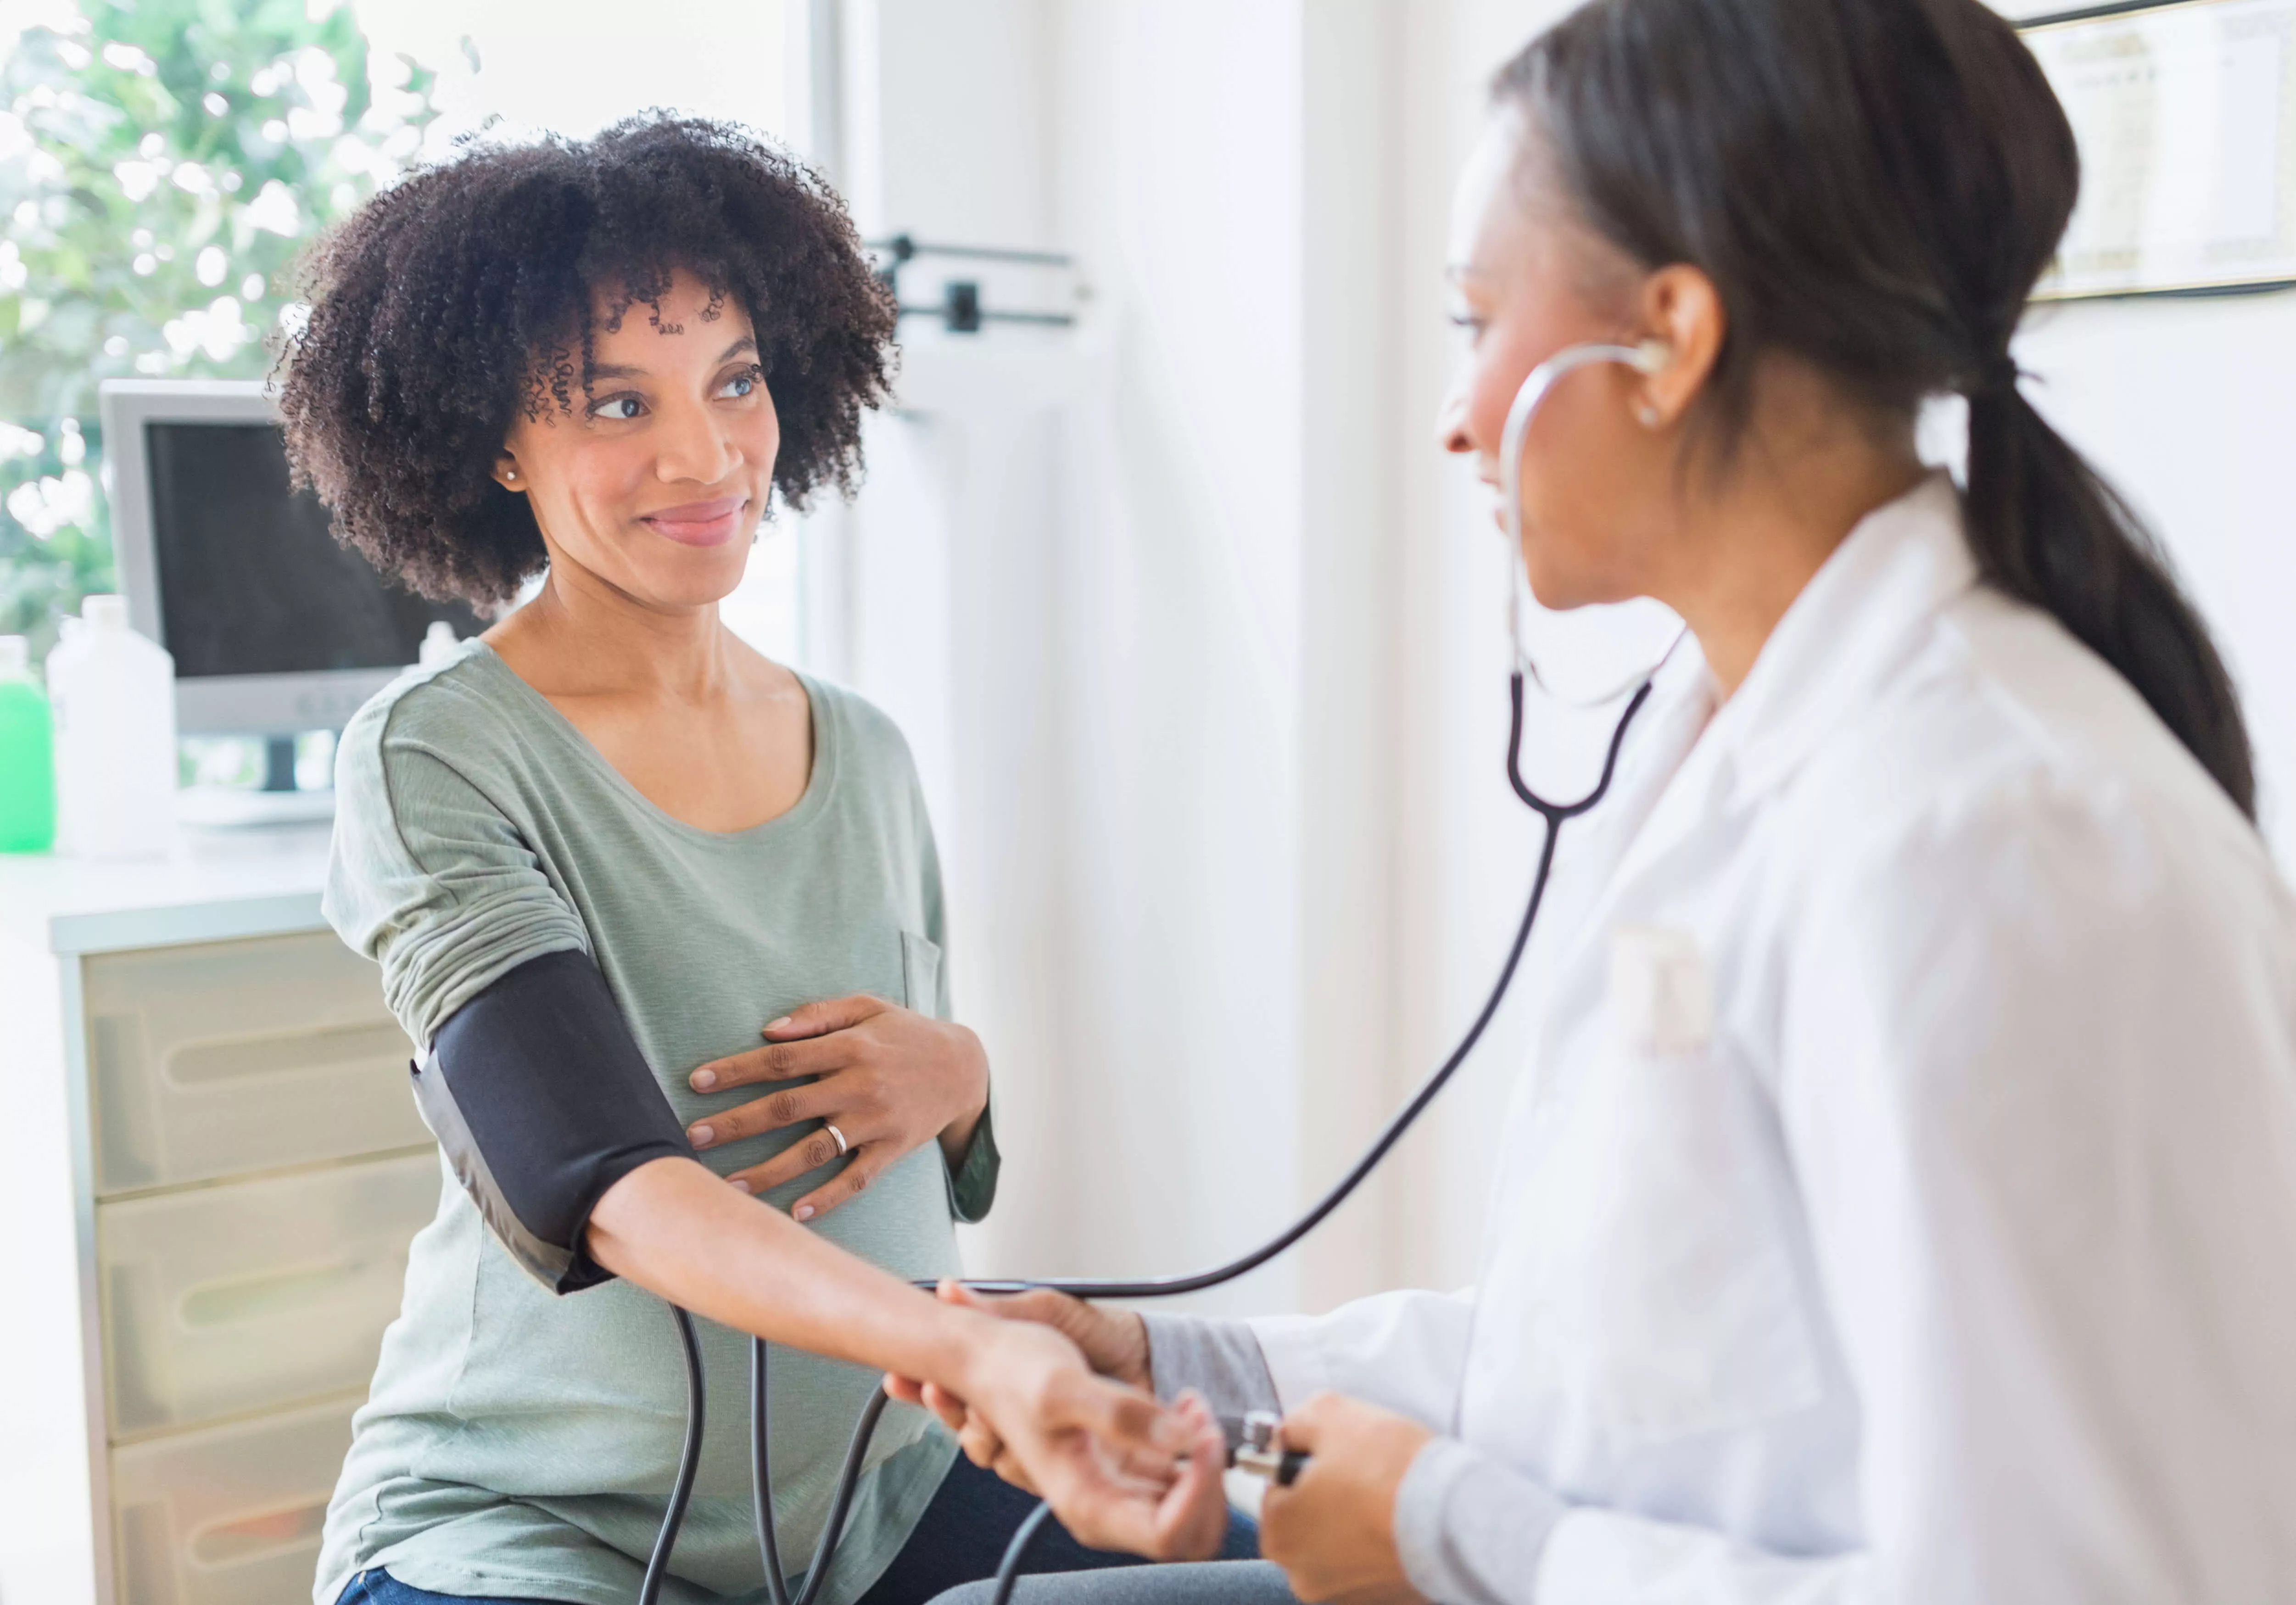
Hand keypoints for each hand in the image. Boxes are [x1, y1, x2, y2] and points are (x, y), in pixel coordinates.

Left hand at [685, 994, 988, 1220]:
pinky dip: (828, 1197)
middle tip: (694, 1137)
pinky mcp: (894, 1148)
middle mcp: (860, 1084)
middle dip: (737, 1123)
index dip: (737, 1070)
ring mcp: (877, 1121)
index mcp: (849, 1046)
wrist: (965, 1067)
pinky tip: (795, 1212)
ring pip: (815, 1150)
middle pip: (788, 1106)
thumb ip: (818, 1014)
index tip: (697, 1082)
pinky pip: (857, 1178)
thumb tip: (768, 1030)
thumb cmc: (906, 1033)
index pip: (782, 1059)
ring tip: (729, 1187)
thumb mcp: (868, 1006)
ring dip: (770, 1170)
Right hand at [886, 1282, 1149, 1457]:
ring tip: (975, 1409)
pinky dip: (1023, 1458)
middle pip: (965, 1427)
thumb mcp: (1051, 1311)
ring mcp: (1041, 1441)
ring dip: (980, 1433)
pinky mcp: (1068, 1465)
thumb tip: (948, 1289)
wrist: (1152, 1357)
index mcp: (1006, 1376)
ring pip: (993, 1455)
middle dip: (947, 1410)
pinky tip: (1022, 1438)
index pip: (954, 1393)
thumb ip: (999, 1308)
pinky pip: (1030, 1474)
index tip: (904, 1377)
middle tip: (934, 1389)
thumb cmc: (1102, 1333)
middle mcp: (1017, 1413)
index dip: (930, 1388)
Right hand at [948, 1318, 1232, 1561]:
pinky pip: (1181, 1474)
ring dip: (1205, 1460)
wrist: (992, 1356)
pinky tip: (1185, 1405)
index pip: (1166, 1534)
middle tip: (1203, 1425)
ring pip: (1191, 1504)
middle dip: (1211, 1481)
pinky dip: (1193, 1444)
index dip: (1198, 1492)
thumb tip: (1179, 1441)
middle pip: (1189, 1531)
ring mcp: (1121, 1484)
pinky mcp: (1130, 1461)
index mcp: (1086, 1502)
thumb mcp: (1063, 1386)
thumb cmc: (1014, 1372)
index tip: (1202, 1439)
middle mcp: (1106, 1505)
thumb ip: (1120, 1415)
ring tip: (1193, 1407)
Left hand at [1259, 1394, 1432, 1604]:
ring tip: (1388, 1496)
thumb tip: (1289, 1434)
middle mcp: (1302, 1574)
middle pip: (1308, 1518)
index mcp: (1278, 1533)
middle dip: (1330, 1493)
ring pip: (1341, 1542)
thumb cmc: (1390, 1469)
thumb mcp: (1329, 1412)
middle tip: (1365, 1471)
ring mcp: (1343, 1594)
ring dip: (1357, 1519)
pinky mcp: (1382, 1600)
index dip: (1306, 1461)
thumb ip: (1296, 1423)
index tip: (1335, 1454)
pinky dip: (1383, 1542)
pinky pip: (1372, 1562)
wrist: (1455, 1518)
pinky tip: (1402, 1521)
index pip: (1278, 1486)